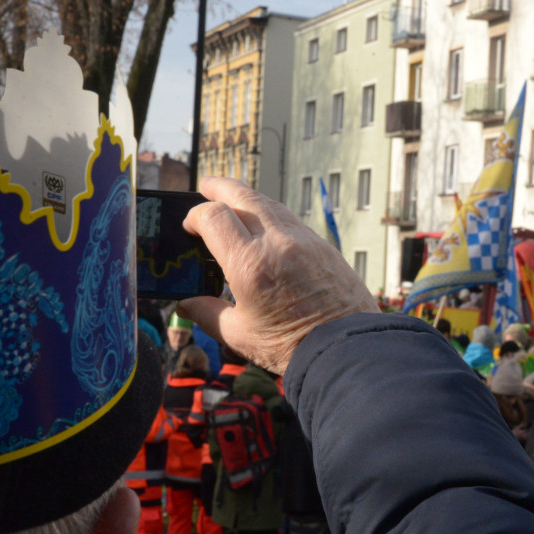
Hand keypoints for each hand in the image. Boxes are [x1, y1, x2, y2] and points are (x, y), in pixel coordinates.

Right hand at [178, 178, 378, 373]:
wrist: (346, 348)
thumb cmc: (292, 347)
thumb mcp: (239, 335)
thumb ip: (207, 314)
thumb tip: (187, 304)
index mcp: (249, 264)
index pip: (214, 217)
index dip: (195, 216)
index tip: (189, 225)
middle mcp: (277, 243)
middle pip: (243, 197)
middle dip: (220, 188)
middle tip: (207, 186)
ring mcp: (303, 240)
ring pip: (270, 204)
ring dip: (248, 198)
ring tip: (234, 200)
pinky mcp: (322, 246)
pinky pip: (290, 219)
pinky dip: (271, 213)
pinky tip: (266, 224)